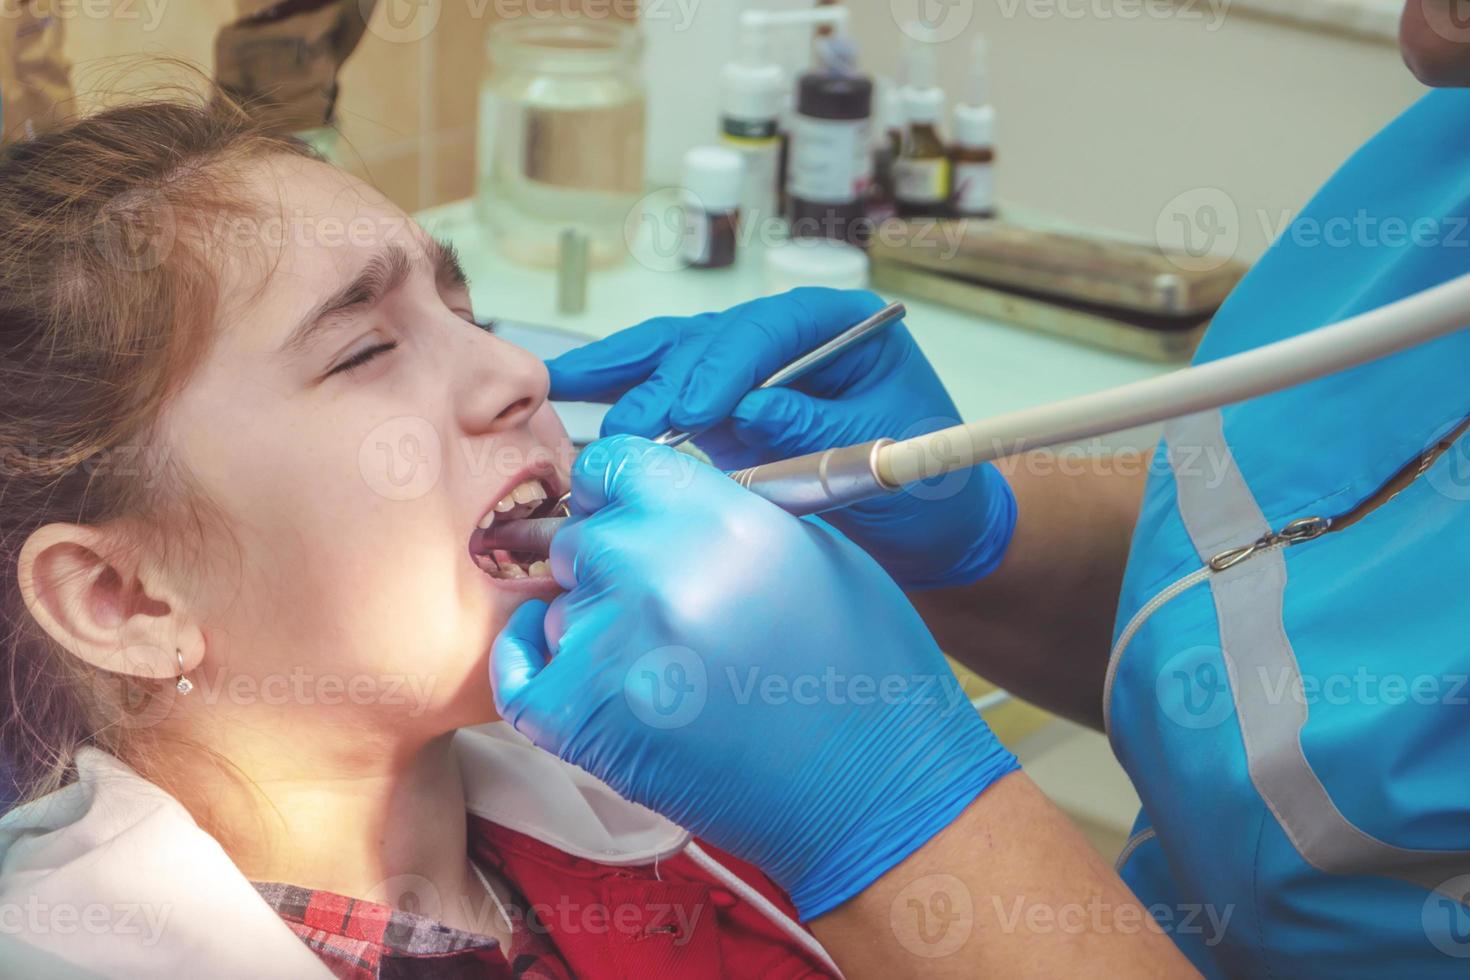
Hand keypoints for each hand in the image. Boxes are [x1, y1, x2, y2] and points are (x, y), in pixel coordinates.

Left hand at [490, 435, 1018, 919]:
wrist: (874, 791)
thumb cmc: (862, 675)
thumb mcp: (811, 551)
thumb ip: (722, 513)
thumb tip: (660, 503)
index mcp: (718, 516)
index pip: (613, 463)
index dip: (618, 491)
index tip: (626, 514)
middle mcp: (656, 568)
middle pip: (580, 536)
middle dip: (610, 563)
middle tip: (659, 605)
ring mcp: (613, 646)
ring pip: (558, 607)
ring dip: (593, 626)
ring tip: (664, 665)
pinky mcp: (585, 722)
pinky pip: (520, 674)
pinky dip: (533, 668)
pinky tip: (568, 668)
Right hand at [546, 288, 1016, 589]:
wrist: (930, 534)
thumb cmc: (927, 490)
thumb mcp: (887, 457)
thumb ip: (817, 428)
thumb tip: (749, 409)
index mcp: (843, 328)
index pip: (771, 329)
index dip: (727, 367)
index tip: (696, 412)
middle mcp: (789, 338)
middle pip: (712, 340)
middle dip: (668, 383)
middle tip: (637, 431)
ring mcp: (751, 371)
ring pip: (677, 353)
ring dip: (621, 371)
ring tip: (560, 381)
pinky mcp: (724, 410)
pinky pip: (666, 387)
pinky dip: (622, 389)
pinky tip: (570, 388)